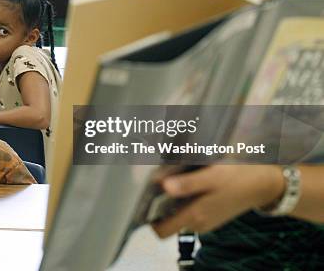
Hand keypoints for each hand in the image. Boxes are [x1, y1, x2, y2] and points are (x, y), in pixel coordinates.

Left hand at [151, 165, 283, 237]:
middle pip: (166, 220)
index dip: (149, 217)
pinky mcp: (208, 214)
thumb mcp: (211, 176)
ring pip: (177, 213)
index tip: (142, 198)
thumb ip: (187, 184)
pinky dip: (184, 198)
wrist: (263, 183)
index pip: (160, 229)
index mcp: (195, 216)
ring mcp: (203, 219)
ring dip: (171, 200)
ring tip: (169, 177)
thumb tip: (162, 186)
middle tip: (154, 182)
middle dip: (158, 205)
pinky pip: (188, 209)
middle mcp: (197, 223)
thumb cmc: (236, 176)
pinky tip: (186, 181)